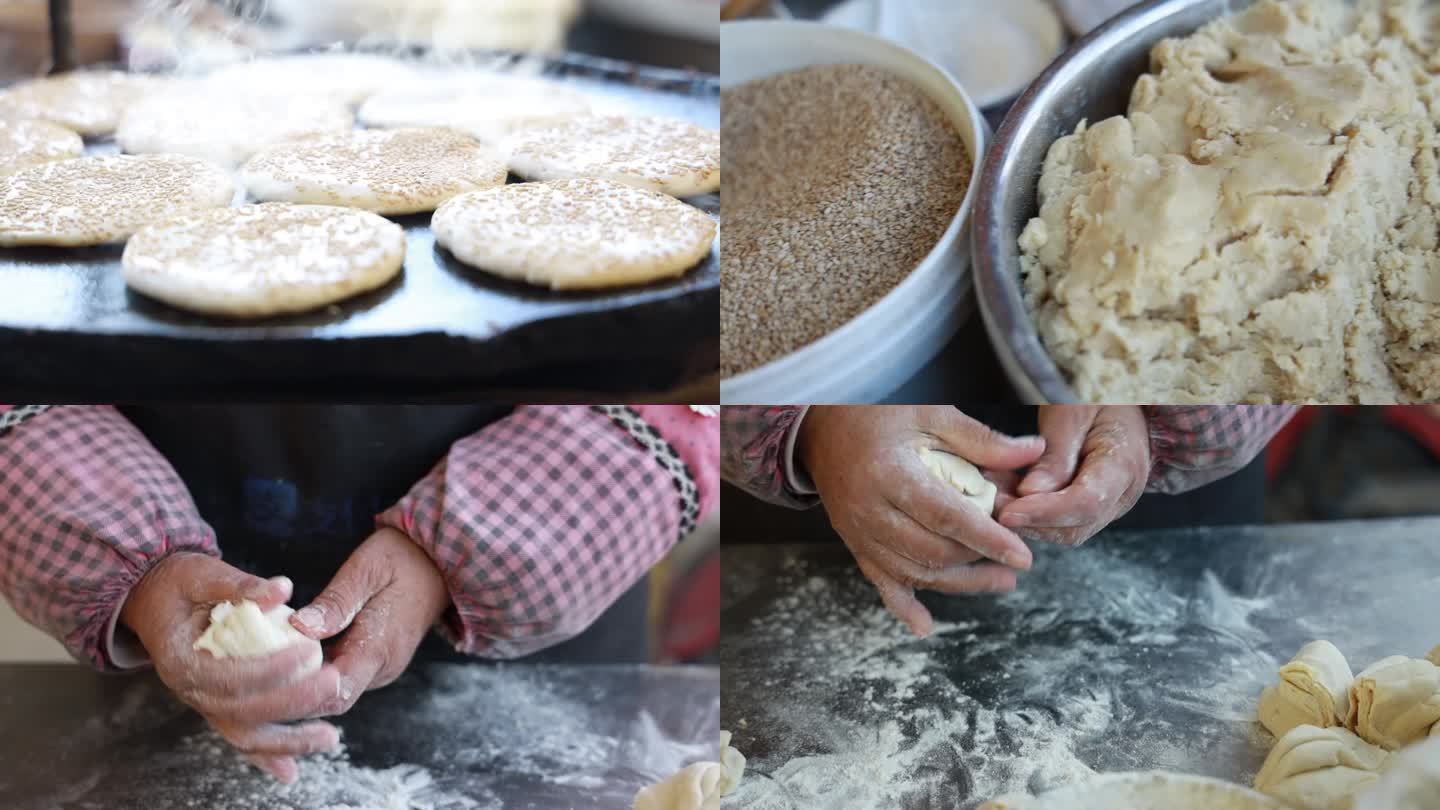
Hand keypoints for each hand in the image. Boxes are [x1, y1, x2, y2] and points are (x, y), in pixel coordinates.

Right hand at [120, 552, 340, 783]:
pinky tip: (292, 772)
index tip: (308, 653)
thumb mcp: (204, 573)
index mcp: (181, 660)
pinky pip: (242, 736)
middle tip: (334, 684)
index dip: (271, 669)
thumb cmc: (180, 584)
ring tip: (329, 738)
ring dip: (288, 740)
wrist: (154, 599)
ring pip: (245, 734)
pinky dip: (266, 756)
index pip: (230, 675)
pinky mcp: (218, 706)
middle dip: (292, 702)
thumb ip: (240, 584)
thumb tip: (282, 589)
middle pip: (243, 711)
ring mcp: (204, 702)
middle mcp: (190, 690)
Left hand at [282, 528, 451, 714]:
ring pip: (336, 692)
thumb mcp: (367, 569)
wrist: (441, 561)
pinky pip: (345, 678)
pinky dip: (318, 673)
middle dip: (294, 693)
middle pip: (331, 699)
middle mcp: (383, 666)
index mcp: (379, 647)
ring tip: (267, 665)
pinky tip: (293, 656)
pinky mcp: (379, 661)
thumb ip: (336, 602)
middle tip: (257, 673)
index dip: (298, 692)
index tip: (264, 677)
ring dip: (304, 685)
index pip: (333, 691)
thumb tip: (299, 627)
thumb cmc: (403, 558)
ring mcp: (383, 667)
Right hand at [797, 406, 1046, 636]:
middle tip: (1017, 563)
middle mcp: (870, 509)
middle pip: (931, 550)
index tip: (1022, 556)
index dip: (986, 538)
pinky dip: (903, 606)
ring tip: (1001, 583)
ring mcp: (859, 531)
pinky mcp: (855, 543)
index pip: (944, 515)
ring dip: (959, 583)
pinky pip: (880, 581)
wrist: (819, 428)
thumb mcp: (929, 414)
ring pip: (913, 572)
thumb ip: (981, 440)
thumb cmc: (876, 415)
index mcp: (889, 473)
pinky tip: (924, 625)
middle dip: (979, 562)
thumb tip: (1033, 452)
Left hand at [998, 405, 1150, 546]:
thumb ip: (1055, 456)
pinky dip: (1030, 511)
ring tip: (993, 496)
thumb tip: (1030, 493)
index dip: (1044, 512)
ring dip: (1026, 519)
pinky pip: (1059, 520)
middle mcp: (1120, 494)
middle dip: (1030, 521)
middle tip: (992, 505)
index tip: (1008, 513)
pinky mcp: (1089, 507)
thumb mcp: (1073, 414)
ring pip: (1064, 529)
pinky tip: (1004, 493)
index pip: (1086, 503)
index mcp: (1123, 465)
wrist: (1122, 402)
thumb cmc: (1099, 400)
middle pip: (1075, 526)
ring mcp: (1108, 505)